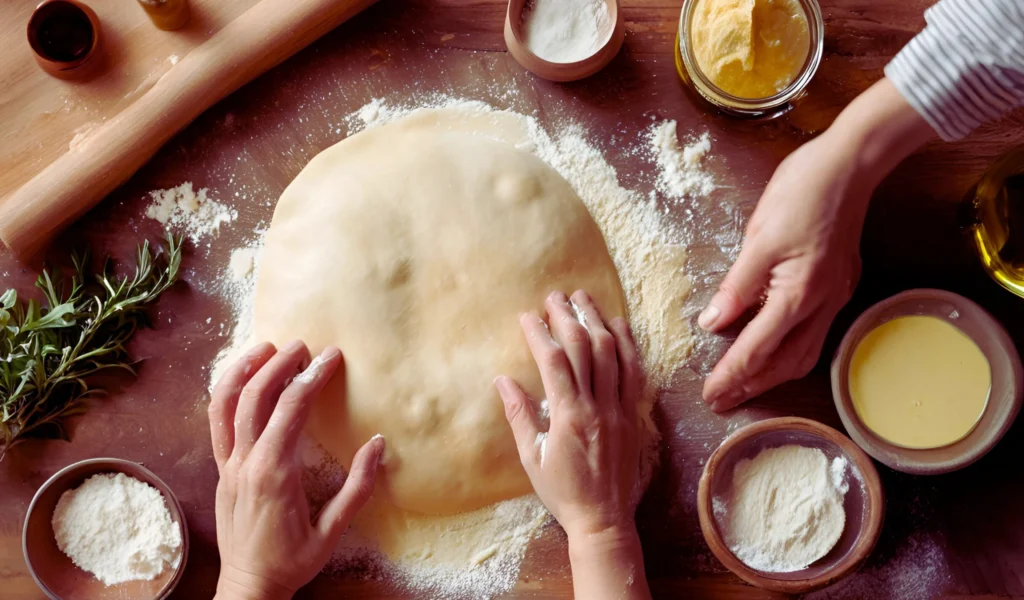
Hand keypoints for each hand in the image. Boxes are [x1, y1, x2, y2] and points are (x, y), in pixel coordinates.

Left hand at [208, 340, 383, 599]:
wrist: (249, 587)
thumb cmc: (293, 561)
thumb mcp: (333, 530)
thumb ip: (358, 487)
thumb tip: (379, 444)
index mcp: (275, 474)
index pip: (291, 410)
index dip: (311, 377)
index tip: (331, 356)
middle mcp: (246, 464)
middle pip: (256, 397)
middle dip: (280, 364)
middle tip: (304, 345)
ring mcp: (228, 466)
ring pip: (225, 405)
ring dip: (244, 371)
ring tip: (265, 348)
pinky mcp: (221, 471)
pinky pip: (216, 423)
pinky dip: (226, 394)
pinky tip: (242, 379)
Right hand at [496, 290, 650, 599]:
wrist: (603, 519)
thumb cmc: (562, 492)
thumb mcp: (531, 458)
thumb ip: (519, 416)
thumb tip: (502, 380)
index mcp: (568, 417)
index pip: (554, 362)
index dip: (540, 333)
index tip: (526, 316)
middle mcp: (597, 407)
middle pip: (585, 348)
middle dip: (568, 317)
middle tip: (555, 296)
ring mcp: (620, 409)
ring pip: (613, 354)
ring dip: (598, 321)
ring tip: (584, 298)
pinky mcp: (634, 415)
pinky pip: (635, 372)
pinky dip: (628, 344)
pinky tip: (619, 325)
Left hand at [699, 78, 934, 411]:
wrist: (851, 164)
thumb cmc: (803, 191)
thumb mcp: (758, 237)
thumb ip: (737, 286)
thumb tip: (713, 324)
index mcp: (799, 294)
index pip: (758, 348)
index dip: (731, 374)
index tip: (710, 394)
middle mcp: (822, 303)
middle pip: (785, 363)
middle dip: (752, 385)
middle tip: (721, 401)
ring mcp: (834, 296)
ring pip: (803, 353)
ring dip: (772, 374)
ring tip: (743, 386)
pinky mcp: (838, 285)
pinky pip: (813, 333)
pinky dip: (789, 351)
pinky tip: (772, 349)